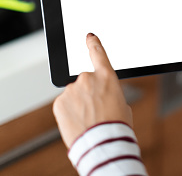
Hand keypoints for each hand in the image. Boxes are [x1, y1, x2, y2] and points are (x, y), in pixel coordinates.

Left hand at [53, 33, 132, 147]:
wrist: (102, 144)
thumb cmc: (117, 126)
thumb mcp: (122, 105)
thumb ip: (109, 93)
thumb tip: (101, 95)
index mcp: (107, 76)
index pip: (98, 53)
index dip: (93, 43)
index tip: (89, 36)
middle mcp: (88, 78)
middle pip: (86, 82)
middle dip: (88, 93)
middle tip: (96, 111)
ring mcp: (72, 90)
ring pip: (74, 95)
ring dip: (79, 104)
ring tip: (88, 121)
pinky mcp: (59, 102)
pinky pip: (65, 105)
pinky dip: (69, 112)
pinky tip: (78, 123)